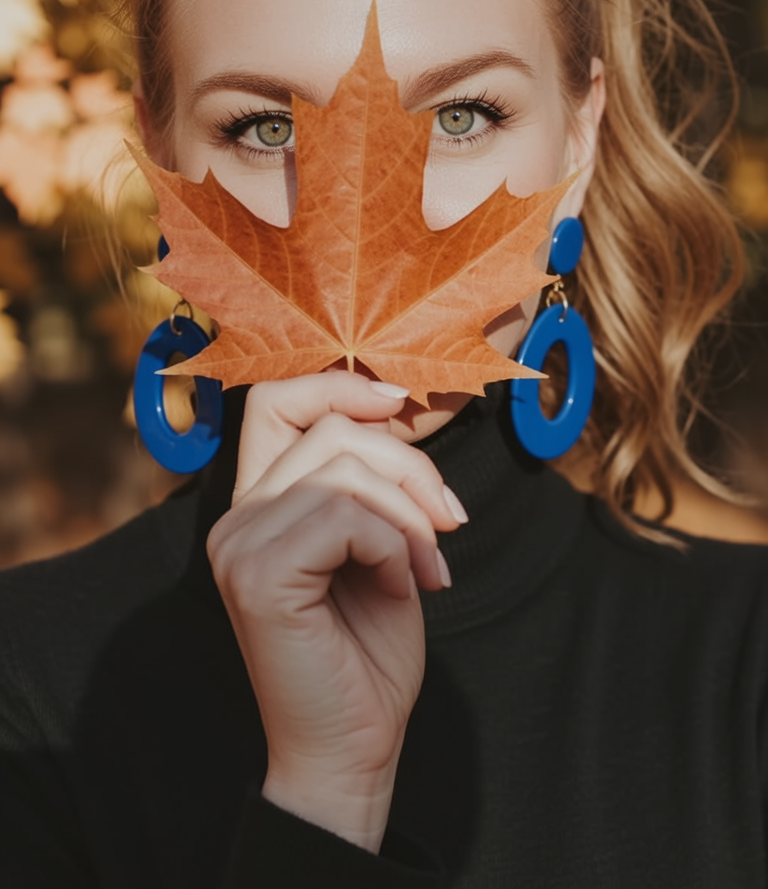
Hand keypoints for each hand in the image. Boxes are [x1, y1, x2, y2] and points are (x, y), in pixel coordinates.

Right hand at [206, 372, 464, 851]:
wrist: (354, 749)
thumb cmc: (368, 655)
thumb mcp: (378, 546)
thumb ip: (368, 482)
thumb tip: (394, 403)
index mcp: (259, 506)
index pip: (272, 401)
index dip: (339, 385)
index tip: (401, 402)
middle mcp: (236, 518)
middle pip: (329, 429)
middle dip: (409, 465)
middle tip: (449, 522)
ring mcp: (239, 545)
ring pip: (344, 471)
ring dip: (409, 516)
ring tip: (428, 568)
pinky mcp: (258, 575)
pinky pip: (344, 516)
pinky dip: (392, 545)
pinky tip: (401, 587)